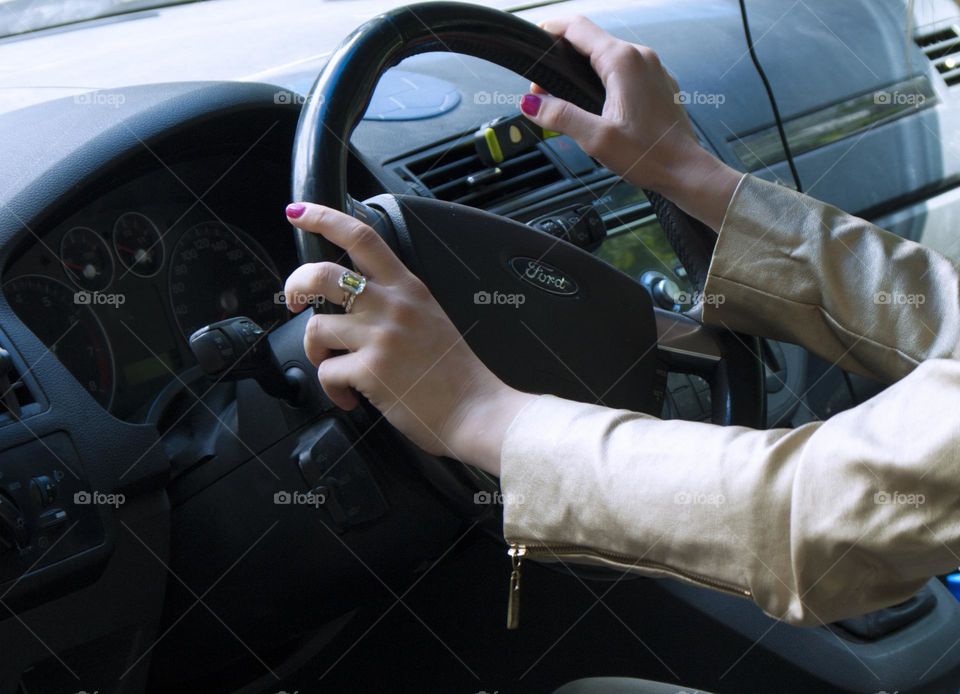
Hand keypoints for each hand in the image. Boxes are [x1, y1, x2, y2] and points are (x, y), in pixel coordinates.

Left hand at [283, 203, 532, 473]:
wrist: (479, 410)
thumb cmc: (459, 373)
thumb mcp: (433, 318)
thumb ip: (399, 303)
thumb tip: (358, 306)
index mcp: (409, 289)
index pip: (362, 237)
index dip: (323, 218)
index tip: (299, 213)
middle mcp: (393, 306)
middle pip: (322, 274)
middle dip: (295, 285)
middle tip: (293, 301)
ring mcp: (381, 338)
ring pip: (316, 328)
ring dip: (315, 350)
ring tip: (332, 365)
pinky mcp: (371, 371)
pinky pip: (327, 373)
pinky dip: (331, 388)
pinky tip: (348, 396)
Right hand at [520, 16, 741, 229]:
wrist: (686, 170)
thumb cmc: (650, 155)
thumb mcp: (597, 139)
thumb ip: (560, 116)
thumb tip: (530, 103)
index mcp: (623, 61)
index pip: (578, 28)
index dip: (550, 29)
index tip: (534, 39)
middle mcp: (640, 57)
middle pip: (591, 41)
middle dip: (562, 58)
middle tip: (543, 90)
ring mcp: (652, 69)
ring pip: (608, 56)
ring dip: (582, 69)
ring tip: (565, 98)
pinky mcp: (657, 83)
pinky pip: (624, 70)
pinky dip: (603, 78)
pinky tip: (596, 103)